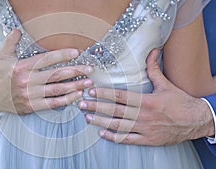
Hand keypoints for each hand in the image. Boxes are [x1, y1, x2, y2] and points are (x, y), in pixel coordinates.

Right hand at [0, 29, 93, 114]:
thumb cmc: (3, 75)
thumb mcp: (4, 57)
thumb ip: (10, 43)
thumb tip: (18, 30)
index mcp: (22, 67)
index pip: (46, 59)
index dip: (62, 55)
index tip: (76, 53)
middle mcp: (27, 81)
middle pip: (56, 75)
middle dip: (75, 71)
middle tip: (89, 69)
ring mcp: (31, 95)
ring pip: (57, 90)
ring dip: (75, 86)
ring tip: (88, 82)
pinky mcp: (33, 106)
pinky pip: (53, 103)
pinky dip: (67, 100)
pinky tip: (77, 95)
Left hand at [78, 49, 214, 145]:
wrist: (195, 121)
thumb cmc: (180, 102)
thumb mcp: (166, 84)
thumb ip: (154, 69)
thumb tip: (151, 51)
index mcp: (146, 100)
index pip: (120, 96)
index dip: (104, 93)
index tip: (91, 90)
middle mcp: (143, 115)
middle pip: (115, 111)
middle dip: (96, 107)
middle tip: (82, 104)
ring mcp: (144, 129)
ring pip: (118, 126)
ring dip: (101, 122)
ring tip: (87, 118)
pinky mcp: (147, 139)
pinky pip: (127, 139)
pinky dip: (114, 137)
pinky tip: (102, 133)